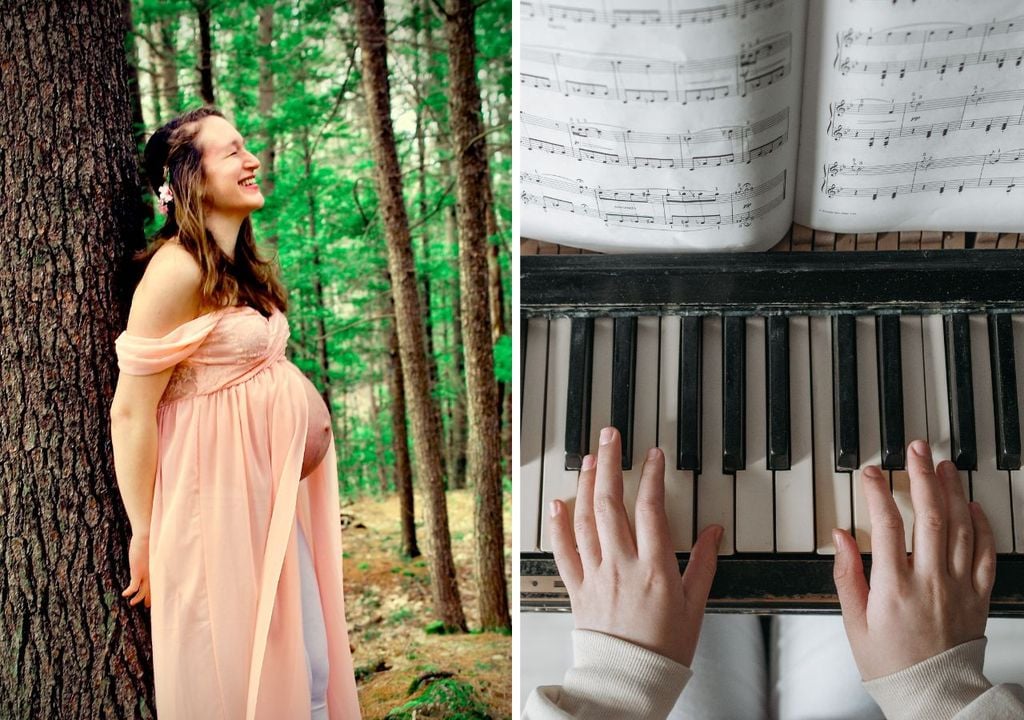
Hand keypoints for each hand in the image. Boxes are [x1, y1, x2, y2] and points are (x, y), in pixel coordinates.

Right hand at [122, 534, 151, 608]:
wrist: (147, 535)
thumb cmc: (151, 539)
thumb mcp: (153, 550)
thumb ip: (153, 555)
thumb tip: (151, 553)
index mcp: (158, 568)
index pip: (158, 582)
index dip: (156, 590)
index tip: (154, 596)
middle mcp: (154, 573)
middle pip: (153, 589)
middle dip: (149, 598)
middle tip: (146, 605)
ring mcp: (146, 573)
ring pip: (143, 590)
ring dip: (138, 598)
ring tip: (132, 603)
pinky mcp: (138, 572)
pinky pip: (134, 586)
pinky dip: (129, 591)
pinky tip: (124, 594)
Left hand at [548, 426, 722, 666]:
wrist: (629, 682)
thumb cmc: (664, 649)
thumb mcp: (695, 606)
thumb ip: (705, 564)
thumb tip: (715, 532)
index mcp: (654, 568)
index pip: (650, 508)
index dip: (651, 475)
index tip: (653, 454)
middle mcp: (621, 566)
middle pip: (610, 503)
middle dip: (609, 463)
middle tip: (610, 437)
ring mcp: (595, 575)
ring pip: (585, 519)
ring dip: (584, 484)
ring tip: (588, 459)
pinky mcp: (577, 589)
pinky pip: (563, 552)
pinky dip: (558, 526)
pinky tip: (558, 503)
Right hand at [833, 439, 995, 679]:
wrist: (932, 693)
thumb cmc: (889, 662)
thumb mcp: (853, 621)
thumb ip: (846, 574)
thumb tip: (841, 535)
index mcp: (893, 588)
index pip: (887, 526)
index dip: (878, 493)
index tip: (871, 472)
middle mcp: (929, 581)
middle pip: (930, 516)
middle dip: (922, 477)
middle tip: (916, 449)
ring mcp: (957, 586)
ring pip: (961, 527)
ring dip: (952, 491)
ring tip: (943, 465)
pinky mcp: (977, 595)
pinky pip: (985, 553)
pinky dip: (982, 525)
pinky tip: (973, 506)